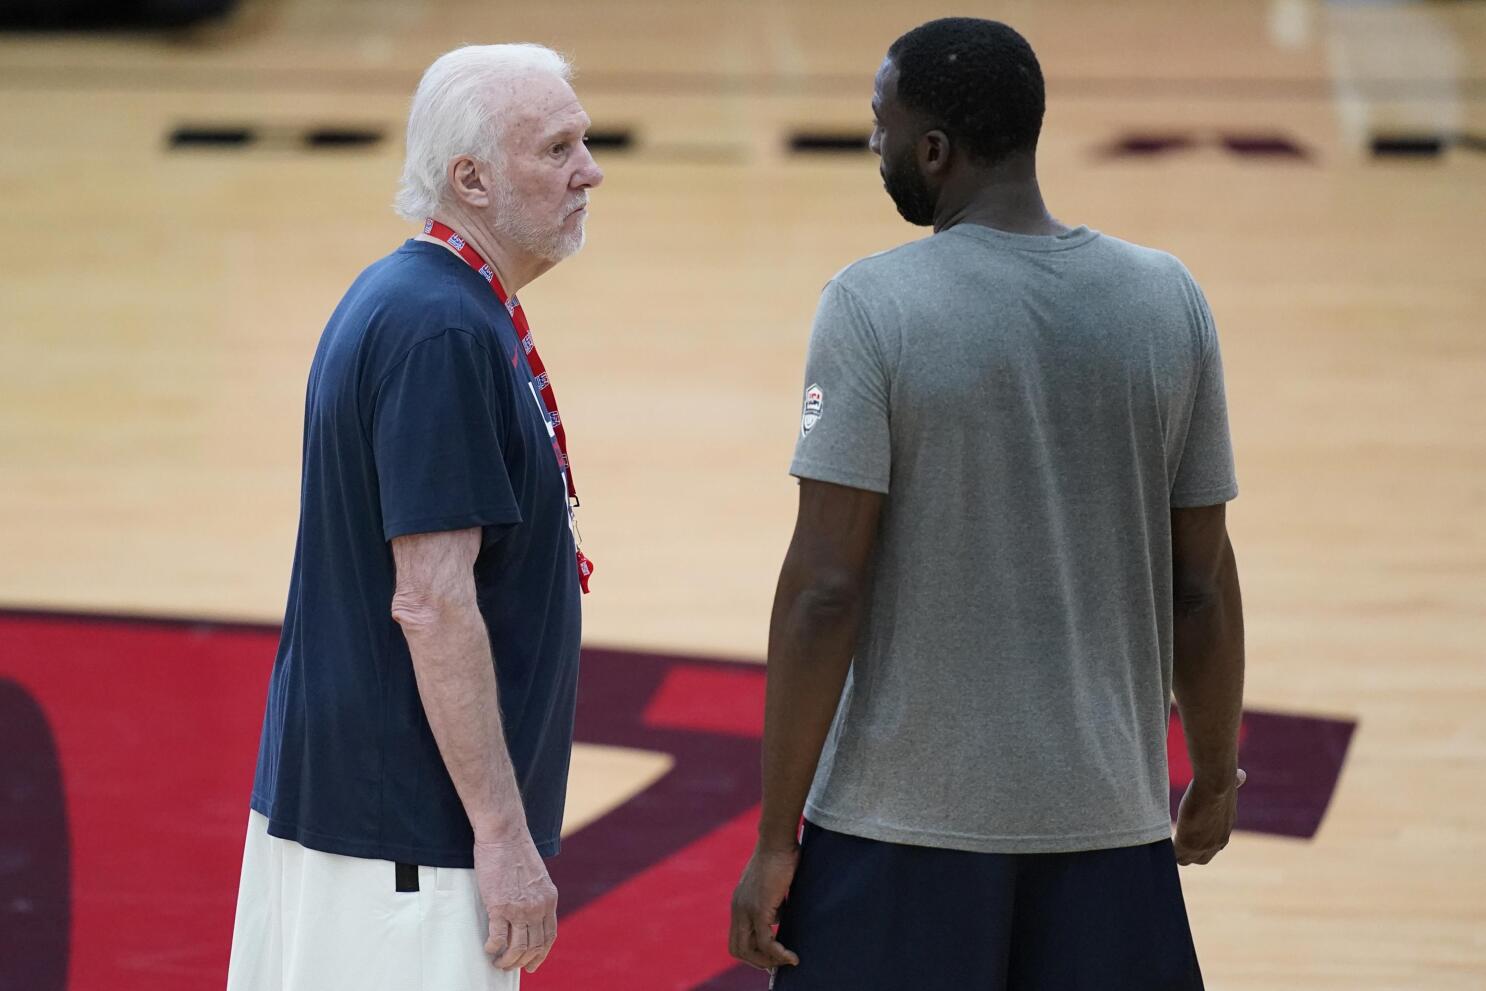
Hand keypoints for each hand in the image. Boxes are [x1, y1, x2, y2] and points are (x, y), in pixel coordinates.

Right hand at [473, 834, 558, 972]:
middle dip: (523, 962)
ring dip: (507, 960)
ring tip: (498, 962)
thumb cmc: (515, 851)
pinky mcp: (500, 906)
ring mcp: (520, 908)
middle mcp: (538, 907)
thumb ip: (536, 895)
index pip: (549, 936)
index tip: (532, 964)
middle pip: (535, 946)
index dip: (541, 954)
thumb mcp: (536, 876)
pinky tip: (488, 948)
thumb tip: (529, 913)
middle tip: (510, 967)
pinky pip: (498, 938)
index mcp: (549, 899)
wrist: (504, 834)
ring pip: (518, 948)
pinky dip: (493, 948)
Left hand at [729, 845, 801, 970]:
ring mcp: (746, 909)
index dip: (752, 953)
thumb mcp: (772, 887)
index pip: (737, 939)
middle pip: (737, 949)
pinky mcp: (759, 909)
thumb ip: (772, 905)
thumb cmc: (781, 858)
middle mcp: (738, 909)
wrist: (777, 841)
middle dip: (758, 962)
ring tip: (787, 961)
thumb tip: (780, 919)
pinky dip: (778, 954)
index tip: (771, 957)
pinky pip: (765, 941)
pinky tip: (792, 956)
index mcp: (739, 904)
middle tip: (778, 964)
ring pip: (748, 950)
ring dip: (768, 961)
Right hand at [1174, 768, 1246, 865]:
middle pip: (1201, 859)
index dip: (1201, 843)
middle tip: (1177, 843)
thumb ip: (1234, 784)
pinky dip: (1168, 851)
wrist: (1216, 784)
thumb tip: (1242, 775)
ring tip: (1166, 845)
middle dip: (1189, 854)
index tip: (1190, 834)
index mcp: (1225, 830)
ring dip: (1177, 854)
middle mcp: (1217, 842)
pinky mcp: (1187, 843)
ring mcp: (1203, 845)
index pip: (1214, 846)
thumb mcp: (1230, 786)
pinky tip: (1161, 843)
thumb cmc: (1222, 781)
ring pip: (1186, 860)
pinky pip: (1175, 855)